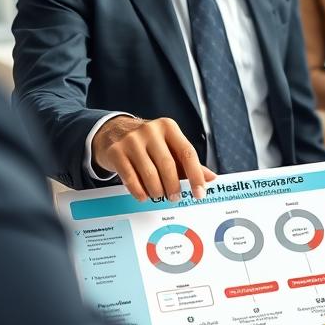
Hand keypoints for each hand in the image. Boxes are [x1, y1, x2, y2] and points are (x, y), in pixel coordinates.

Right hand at [91, 116, 215, 201]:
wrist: (113, 131)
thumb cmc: (147, 142)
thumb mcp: (168, 146)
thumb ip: (188, 162)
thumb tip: (210, 178)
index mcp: (168, 128)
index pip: (187, 153)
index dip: (196, 175)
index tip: (199, 192)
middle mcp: (151, 131)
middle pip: (168, 165)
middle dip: (173, 187)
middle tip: (175, 197)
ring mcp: (132, 140)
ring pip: (150, 174)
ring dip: (157, 191)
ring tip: (158, 195)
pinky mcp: (116, 152)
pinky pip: (130, 178)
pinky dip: (140, 192)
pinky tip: (144, 195)